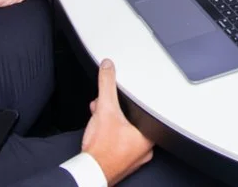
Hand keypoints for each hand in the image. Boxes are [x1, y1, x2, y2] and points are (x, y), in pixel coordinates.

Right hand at [81, 60, 153, 184]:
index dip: (136, 103)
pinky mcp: (121, 163)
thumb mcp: (105, 109)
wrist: (88, 171)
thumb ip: (107, 85)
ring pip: (125, 132)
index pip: (149, 113)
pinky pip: (119, 143)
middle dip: (119, 110)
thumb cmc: (101, 150)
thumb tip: (108, 67)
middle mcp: (144, 150)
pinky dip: (109, 134)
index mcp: (148, 138)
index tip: (128, 99)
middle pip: (134, 121)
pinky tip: (98, 129)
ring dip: (112, 121)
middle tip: (109, 106)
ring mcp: (133, 159)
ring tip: (100, 115)